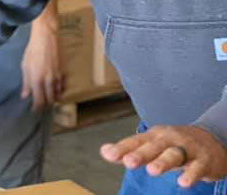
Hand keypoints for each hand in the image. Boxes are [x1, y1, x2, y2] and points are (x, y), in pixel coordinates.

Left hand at [20, 22, 63, 110]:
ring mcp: (58, 77)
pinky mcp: (64, 72)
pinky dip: (59, 91)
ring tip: (48, 98)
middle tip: (41, 105)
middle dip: (45, 105)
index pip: (39, 101)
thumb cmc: (33, 51)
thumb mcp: (25, 66)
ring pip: (58, 95)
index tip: (35, 110)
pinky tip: (55, 90)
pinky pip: (63, 87)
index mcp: (37, 80)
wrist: (46, 38)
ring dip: (53, 98)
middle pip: (49, 101)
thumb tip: (25, 96)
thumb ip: (26, 82)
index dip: (37, 108)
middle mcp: (49, 81)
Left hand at [101, 125, 226, 187]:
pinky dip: (191, 174)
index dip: (122, 148)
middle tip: (129, 162)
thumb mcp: (153, 144)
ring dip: (163, 162)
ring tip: (152, 171)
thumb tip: (104, 151)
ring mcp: (187, 148)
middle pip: (153, 146)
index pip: (135, 141)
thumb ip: (130, 149)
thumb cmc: (175, 144)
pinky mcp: (204, 160)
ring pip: (174, 154)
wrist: (213, 139)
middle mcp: (169, 139)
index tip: (109, 155)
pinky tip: (183, 183)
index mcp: (154, 136)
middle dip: (141, 154)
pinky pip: (197, 167)